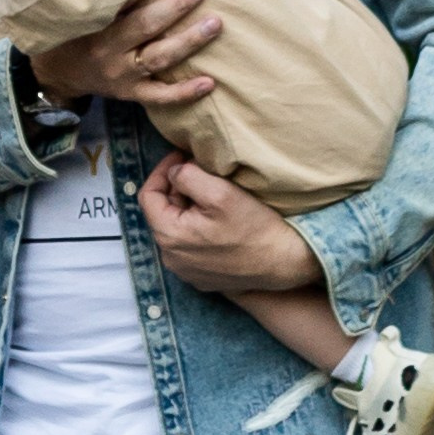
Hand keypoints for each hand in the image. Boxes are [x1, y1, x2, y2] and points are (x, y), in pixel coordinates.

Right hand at [30, 0, 220, 110]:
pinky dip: (184, 92)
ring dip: (189, 41)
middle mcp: (105, 48)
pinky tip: (210, 82)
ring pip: (159, 58)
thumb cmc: (48, 25)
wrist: (46, 76)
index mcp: (85, 21)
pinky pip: (159, 96)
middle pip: (145, 26)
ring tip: (216, 22)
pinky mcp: (129, 93)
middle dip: (175, 4)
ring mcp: (120, 73)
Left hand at [137, 152, 321, 292]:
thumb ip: (186, 175)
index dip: (163, 170)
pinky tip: (220, 219)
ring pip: (176, 228)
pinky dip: (198, 227)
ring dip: (189, 207)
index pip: (148, 195)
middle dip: (178, 188)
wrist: (285, 262)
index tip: (181, 157)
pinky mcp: (202, 277)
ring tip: (213, 194)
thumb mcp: (219, 191)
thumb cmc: (254, 228)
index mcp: (169, 236)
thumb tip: (173, 171)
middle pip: (163, 212)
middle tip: (201, 173)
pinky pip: (190, 245)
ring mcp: (186, 271)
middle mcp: (171, 259)